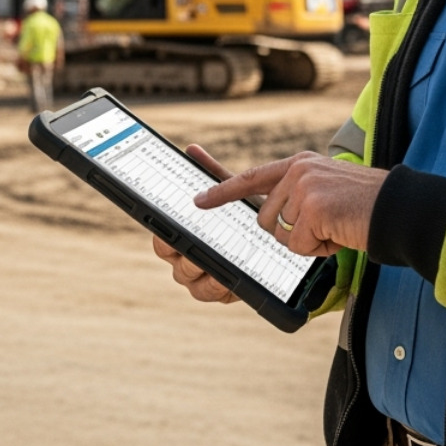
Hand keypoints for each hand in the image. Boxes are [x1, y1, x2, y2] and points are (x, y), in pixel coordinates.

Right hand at [153, 144, 238, 304]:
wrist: (282, 231)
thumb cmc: (250, 209)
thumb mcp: (233, 190)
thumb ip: (212, 173)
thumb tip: (192, 149)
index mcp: (184, 239)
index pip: (163, 243)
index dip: (163, 239)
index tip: (169, 232)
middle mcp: (191, 261)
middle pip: (178, 268)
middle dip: (187, 261)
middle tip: (197, 251)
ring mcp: (208, 280)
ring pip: (195, 286)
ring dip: (205, 277)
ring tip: (217, 267)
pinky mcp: (227, 293)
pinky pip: (218, 295)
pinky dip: (222, 287)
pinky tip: (231, 278)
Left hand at [196, 151, 386, 255]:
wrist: (400, 208)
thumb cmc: (365, 206)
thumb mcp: (327, 190)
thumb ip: (298, 196)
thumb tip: (272, 220)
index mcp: (299, 164)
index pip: (251, 178)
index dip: (222, 190)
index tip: (198, 200)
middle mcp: (298, 171)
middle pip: (266, 219)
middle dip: (292, 233)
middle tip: (325, 225)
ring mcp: (304, 187)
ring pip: (281, 235)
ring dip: (308, 242)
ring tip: (336, 227)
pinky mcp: (313, 207)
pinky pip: (299, 246)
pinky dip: (320, 249)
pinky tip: (340, 233)